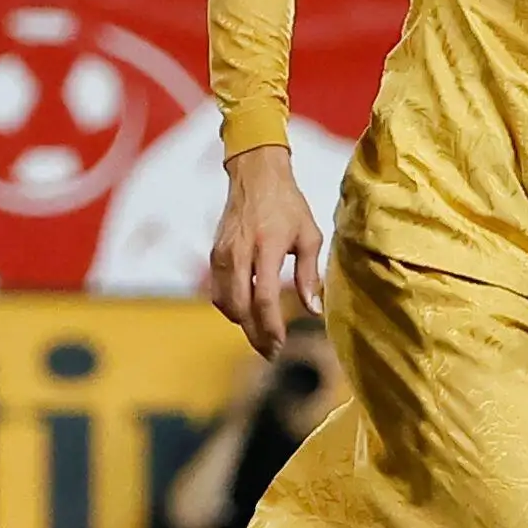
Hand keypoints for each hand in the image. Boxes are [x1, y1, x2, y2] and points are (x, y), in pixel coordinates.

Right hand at [209, 145, 325, 356]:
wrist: (255, 175)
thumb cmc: (288, 204)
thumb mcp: (309, 235)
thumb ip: (310, 275)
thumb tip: (313, 310)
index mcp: (266, 246)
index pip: (264, 298)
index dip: (271, 327)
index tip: (281, 344)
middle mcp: (239, 252)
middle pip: (240, 308)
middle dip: (255, 334)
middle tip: (272, 351)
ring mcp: (222, 254)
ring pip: (225, 303)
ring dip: (242, 324)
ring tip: (262, 335)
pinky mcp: (214, 255)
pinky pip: (218, 292)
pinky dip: (232, 308)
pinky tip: (247, 314)